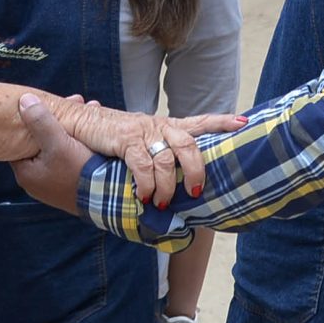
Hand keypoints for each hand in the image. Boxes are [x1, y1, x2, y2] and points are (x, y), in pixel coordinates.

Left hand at [12, 95, 93, 213]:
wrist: (108, 200)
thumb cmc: (79, 173)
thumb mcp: (58, 143)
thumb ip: (40, 121)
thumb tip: (23, 100)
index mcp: (25, 173)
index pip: (21, 139)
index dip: (35, 117)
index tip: (52, 103)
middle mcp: (36, 182)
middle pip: (41, 141)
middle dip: (58, 121)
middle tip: (77, 102)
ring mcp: (54, 185)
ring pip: (58, 148)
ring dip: (70, 130)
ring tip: (89, 110)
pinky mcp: (71, 186)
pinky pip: (70, 158)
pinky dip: (78, 144)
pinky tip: (92, 132)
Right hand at [68, 104, 246, 207]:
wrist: (79, 121)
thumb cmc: (113, 136)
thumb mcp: (142, 141)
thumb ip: (160, 155)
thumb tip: (177, 183)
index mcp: (168, 126)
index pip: (201, 121)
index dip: (223, 122)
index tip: (244, 124)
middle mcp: (159, 127)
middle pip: (190, 145)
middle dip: (196, 170)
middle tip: (196, 191)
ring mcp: (143, 132)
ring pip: (167, 159)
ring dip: (167, 186)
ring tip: (161, 201)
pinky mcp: (125, 140)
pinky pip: (143, 165)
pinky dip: (146, 183)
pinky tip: (143, 195)